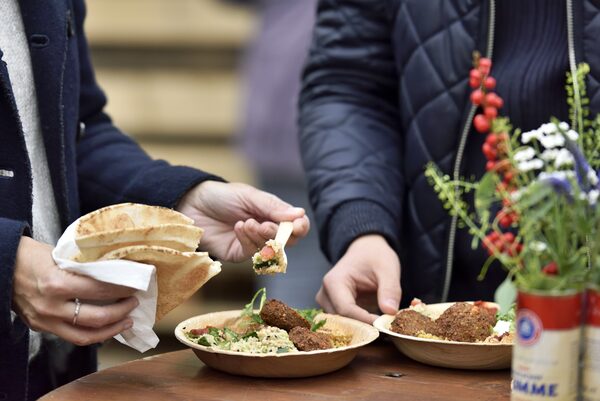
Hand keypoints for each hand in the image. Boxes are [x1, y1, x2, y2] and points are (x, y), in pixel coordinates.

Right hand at [12, 237, 137, 345]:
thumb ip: (84, 267)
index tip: (138, 284)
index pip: (101, 290)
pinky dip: (91, 332)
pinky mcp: (40, 327)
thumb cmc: (30, 255)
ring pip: (85, 336)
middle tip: (135, 302)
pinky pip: (71, 335)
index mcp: (57, 283)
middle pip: (97, 318)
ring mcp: (44, 320)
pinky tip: (104, 326)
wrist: (0, 265)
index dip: (123, 288)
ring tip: (125, 321)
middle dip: (121, 311)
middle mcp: (51, 306)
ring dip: (110, 330)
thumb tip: (116, 271)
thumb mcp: (60, 255)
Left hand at [176, 181, 309, 261]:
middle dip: (280, 235)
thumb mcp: (249, 196)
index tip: (298, 225)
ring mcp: (253, 243)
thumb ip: (273, 207)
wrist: (192, 204)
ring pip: (270, 249)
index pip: (295, 225)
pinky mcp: (238, 253)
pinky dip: (248, 240)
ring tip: (246, 223)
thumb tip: (300, 214)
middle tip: (266, 225)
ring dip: (261, 237)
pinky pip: (251, 253)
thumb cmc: (221, 196)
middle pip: (287, 241)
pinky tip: (239, 227)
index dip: (300, 227)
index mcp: (272, 213)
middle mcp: (266, 229)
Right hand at [316, 235, 400, 322]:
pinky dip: (362, 326)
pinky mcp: (334, 310)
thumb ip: (390, 289)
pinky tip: (377, 324)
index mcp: (334, 282)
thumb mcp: (387, 268)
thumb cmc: (375, 256)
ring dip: (363, 328)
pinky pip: (346, 324)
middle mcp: (325, 295)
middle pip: (342, 321)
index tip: (385, 325)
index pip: (346, 310)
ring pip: (343, 326)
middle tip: (387, 328)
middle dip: (365, 327)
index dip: (365, 320)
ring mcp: (327, 304)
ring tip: (383, 325)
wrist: (366, 251)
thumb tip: (390, 312)